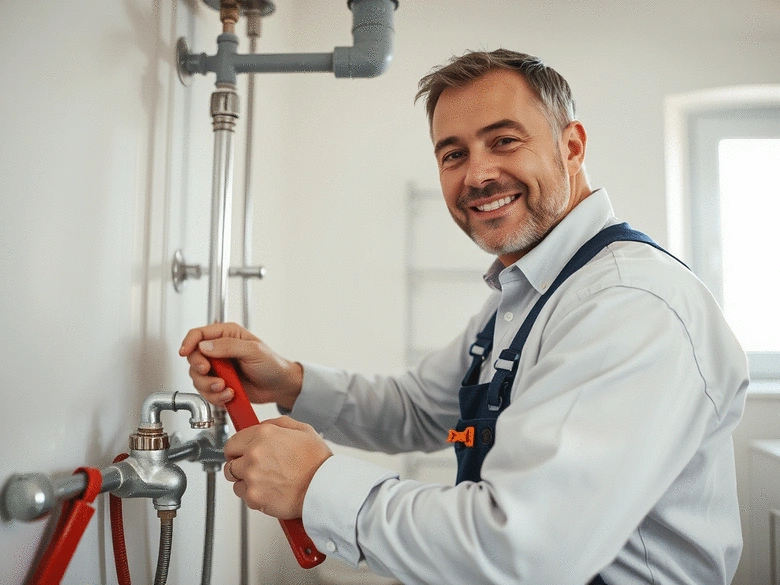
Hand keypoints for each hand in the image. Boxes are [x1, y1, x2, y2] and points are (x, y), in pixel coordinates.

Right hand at [179, 322, 302, 410]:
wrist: (279, 386)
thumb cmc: (272, 364)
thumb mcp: (253, 350)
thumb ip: (229, 346)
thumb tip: (205, 346)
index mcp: (227, 335)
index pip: (199, 334)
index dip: (188, 343)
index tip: (185, 353)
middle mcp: (219, 350)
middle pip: (194, 358)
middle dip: (200, 369)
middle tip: (210, 373)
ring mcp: (218, 369)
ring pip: (197, 377)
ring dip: (209, 386)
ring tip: (226, 387)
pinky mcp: (219, 384)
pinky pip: (206, 392)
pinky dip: (215, 396)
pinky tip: (229, 394)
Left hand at [223, 416, 332, 518]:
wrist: (325, 487)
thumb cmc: (317, 462)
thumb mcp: (302, 430)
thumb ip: (277, 423)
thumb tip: (262, 426)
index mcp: (263, 435)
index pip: (232, 442)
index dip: (237, 449)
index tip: (240, 454)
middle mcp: (254, 454)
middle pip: (229, 462)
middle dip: (239, 465)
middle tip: (254, 469)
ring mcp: (252, 476)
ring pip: (235, 481)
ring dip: (246, 481)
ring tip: (266, 481)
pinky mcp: (254, 497)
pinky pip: (244, 496)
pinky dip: (254, 495)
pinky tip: (269, 491)